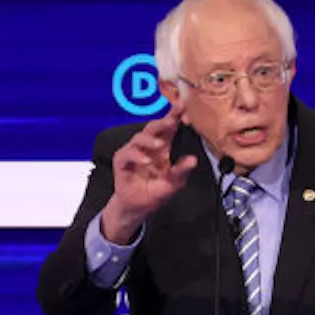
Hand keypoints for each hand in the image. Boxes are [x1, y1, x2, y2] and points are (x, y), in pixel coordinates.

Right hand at [101, 106, 196, 242]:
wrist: (137, 208)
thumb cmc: (155, 192)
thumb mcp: (173, 184)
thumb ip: (181, 171)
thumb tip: (193, 160)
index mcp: (162, 147)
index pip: (169, 128)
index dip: (175, 116)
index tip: (183, 107)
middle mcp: (147, 146)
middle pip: (154, 128)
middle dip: (163, 121)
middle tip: (173, 120)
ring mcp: (133, 152)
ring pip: (140, 138)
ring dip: (150, 140)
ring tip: (160, 145)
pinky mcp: (121, 161)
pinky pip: (127, 153)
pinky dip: (136, 156)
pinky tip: (146, 161)